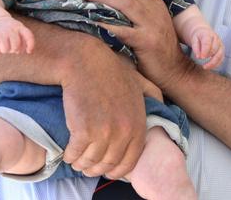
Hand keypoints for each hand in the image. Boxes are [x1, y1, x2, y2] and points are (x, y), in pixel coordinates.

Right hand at [0, 17, 34, 55]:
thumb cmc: (9, 29)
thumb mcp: (18, 29)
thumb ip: (24, 38)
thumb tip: (25, 51)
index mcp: (19, 27)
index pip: (28, 36)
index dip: (30, 45)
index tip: (29, 51)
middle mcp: (10, 29)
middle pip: (15, 46)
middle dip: (14, 49)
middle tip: (11, 46)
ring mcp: (0, 33)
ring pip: (5, 50)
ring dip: (4, 50)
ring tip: (3, 44)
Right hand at [61, 42, 148, 178]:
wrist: (85, 62)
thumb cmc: (110, 70)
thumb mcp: (138, 81)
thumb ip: (152, 94)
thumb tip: (162, 104)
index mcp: (137, 125)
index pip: (129, 161)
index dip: (116, 169)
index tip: (106, 169)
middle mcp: (123, 132)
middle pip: (108, 164)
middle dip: (96, 169)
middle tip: (87, 166)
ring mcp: (103, 133)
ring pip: (90, 161)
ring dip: (82, 164)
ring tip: (77, 161)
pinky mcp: (82, 130)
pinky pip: (75, 154)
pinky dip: (70, 156)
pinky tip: (68, 153)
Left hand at [85, 0, 192, 89]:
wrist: (175, 71)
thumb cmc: (159, 47)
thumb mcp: (154, 22)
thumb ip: (140, 10)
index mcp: (157, 4)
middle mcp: (156, 11)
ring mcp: (152, 26)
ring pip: (128, 4)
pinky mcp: (147, 42)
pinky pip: (123, 30)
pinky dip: (107, 25)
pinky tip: (92, 21)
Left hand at [190, 27, 224, 69]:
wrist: (204, 32)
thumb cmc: (198, 36)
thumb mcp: (194, 39)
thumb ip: (195, 47)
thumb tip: (198, 57)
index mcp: (208, 34)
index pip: (207, 43)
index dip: (205, 51)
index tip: (201, 58)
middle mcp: (216, 39)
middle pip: (214, 49)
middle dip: (208, 56)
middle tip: (201, 60)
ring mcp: (220, 45)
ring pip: (219, 55)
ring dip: (213, 63)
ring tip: (205, 67)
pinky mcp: (222, 50)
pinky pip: (221, 59)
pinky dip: (216, 64)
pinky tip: (210, 67)